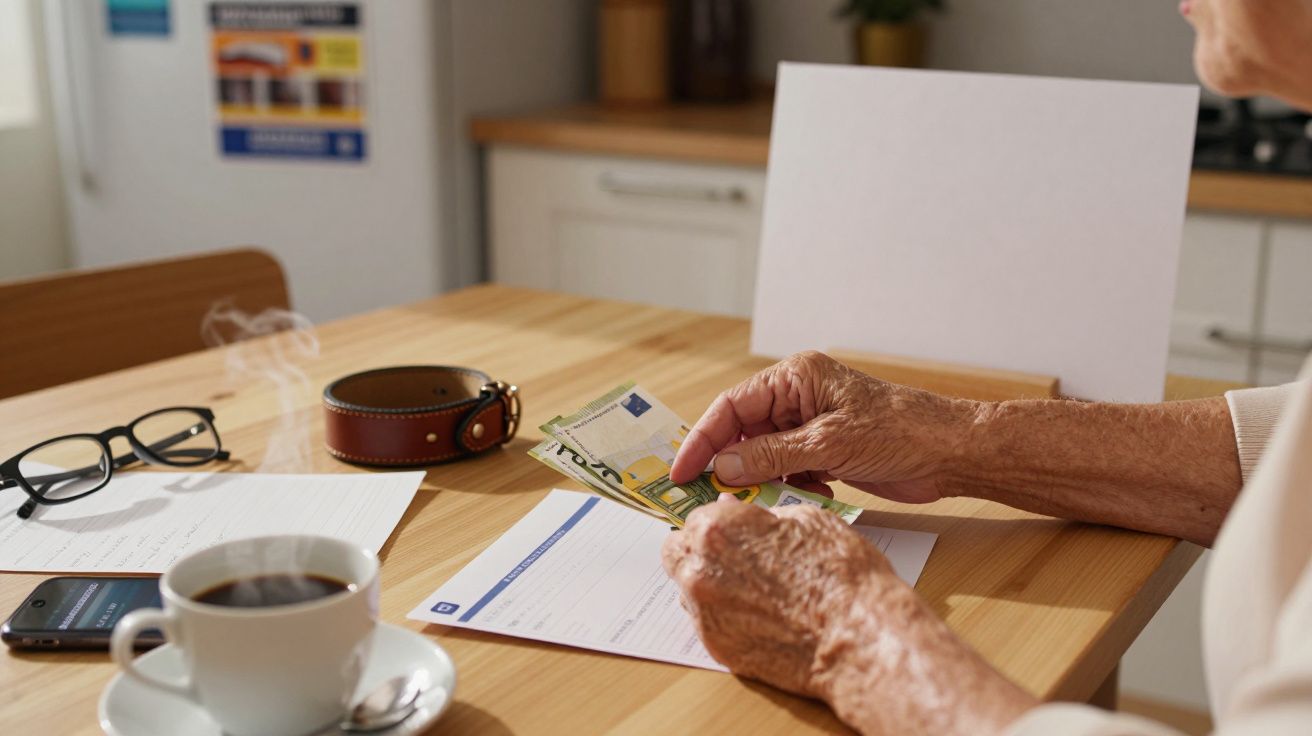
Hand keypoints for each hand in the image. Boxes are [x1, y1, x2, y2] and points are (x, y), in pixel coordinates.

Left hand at [661, 499, 1036, 734]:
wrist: (860, 637)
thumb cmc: (842, 574)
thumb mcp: (807, 520)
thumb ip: (759, 517)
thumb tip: (735, 513)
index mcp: (717, 530)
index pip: (695, 517)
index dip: (717, 521)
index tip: (730, 527)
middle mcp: (701, 571)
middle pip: (679, 553)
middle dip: (701, 550)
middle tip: (734, 554)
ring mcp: (706, 615)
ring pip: (691, 590)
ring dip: (713, 582)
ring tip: (755, 587)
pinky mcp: (719, 651)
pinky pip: (710, 624)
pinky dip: (728, 616)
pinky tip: (762, 615)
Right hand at [670, 351, 979, 503]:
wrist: (951, 452)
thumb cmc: (900, 432)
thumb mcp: (828, 445)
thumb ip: (770, 455)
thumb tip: (721, 467)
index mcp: (795, 378)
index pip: (732, 407)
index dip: (702, 440)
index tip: (681, 472)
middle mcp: (798, 397)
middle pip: (743, 432)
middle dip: (729, 465)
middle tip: (706, 498)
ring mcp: (811, 425)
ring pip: (764, 456)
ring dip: (761, 481)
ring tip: (759, 503)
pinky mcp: (825, 450)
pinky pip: (788, 470)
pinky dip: (788, 487)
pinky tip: (802, 498)